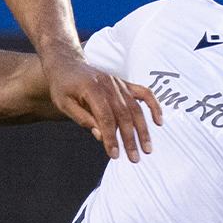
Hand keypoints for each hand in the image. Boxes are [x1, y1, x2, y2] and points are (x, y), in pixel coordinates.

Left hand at [40, 51, 160, 161]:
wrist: (68, 64)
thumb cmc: (63, 86)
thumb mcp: (63, 104)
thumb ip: (82, 119)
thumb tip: (100, 136)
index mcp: (92, 89)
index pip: (105, 117)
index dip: (110, 137)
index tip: (114, 155)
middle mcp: (108, 85)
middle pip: (123, 115)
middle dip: (130, 139)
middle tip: (135, 158)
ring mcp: (119, 83)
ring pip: (135, 108)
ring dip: (143, 130)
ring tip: (147, 148)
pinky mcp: (124, 84)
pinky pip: (144, 93)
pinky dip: (154, 106)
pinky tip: (158, 122)